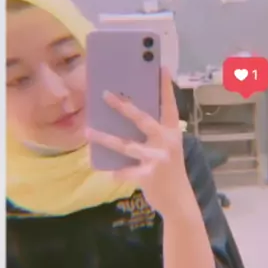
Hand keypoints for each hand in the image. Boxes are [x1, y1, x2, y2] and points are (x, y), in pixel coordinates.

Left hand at [86, 67, 192, 217]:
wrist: (178, 200)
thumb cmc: (168, 169)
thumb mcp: (167, 147)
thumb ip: (154, 132)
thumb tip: (128, 114)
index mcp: (171, 131)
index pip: (169, 105)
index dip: (165, 87)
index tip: (160, 67)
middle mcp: (166, 141)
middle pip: (142, 119)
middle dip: (123, 107)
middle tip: (105, 94)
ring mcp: (157, 158)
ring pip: (126, 145)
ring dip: (105, 138)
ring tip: (88, 131)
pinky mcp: (149, 175)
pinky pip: (126, 171)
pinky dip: (116, 172)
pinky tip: (108, 172)